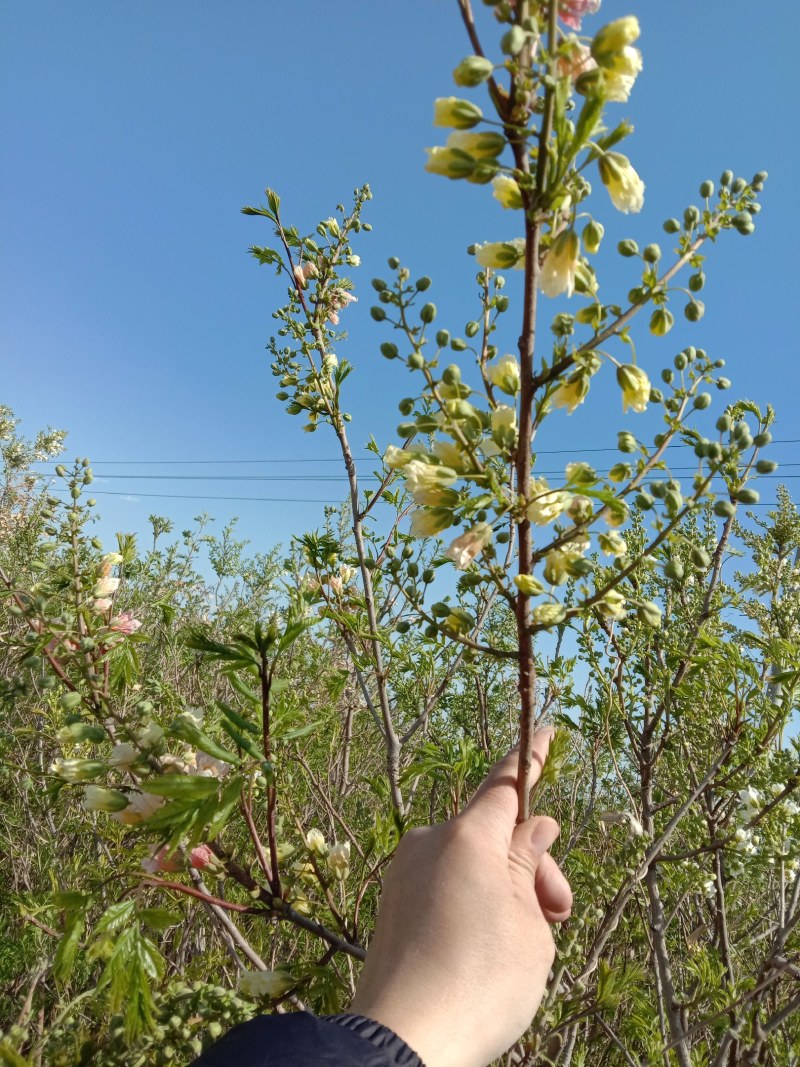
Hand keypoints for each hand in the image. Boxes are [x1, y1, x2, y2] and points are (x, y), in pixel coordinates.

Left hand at [351, 730, 571, 1066]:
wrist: (402, 1042)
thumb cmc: (479, 981)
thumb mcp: (529, 923)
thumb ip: (530, 864)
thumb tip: (533, 825)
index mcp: (466, 836)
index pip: (506, 783)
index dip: (530, 758)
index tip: (544, 730)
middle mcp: (429, 842)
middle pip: (494, 834)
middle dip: (532, 866)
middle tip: (561, 914)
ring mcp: (405, 873)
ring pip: (471, 863)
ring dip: (505, 889)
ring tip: (525, 945)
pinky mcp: (393, 904)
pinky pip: (445, 885)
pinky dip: (474, 903)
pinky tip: (486, 950)